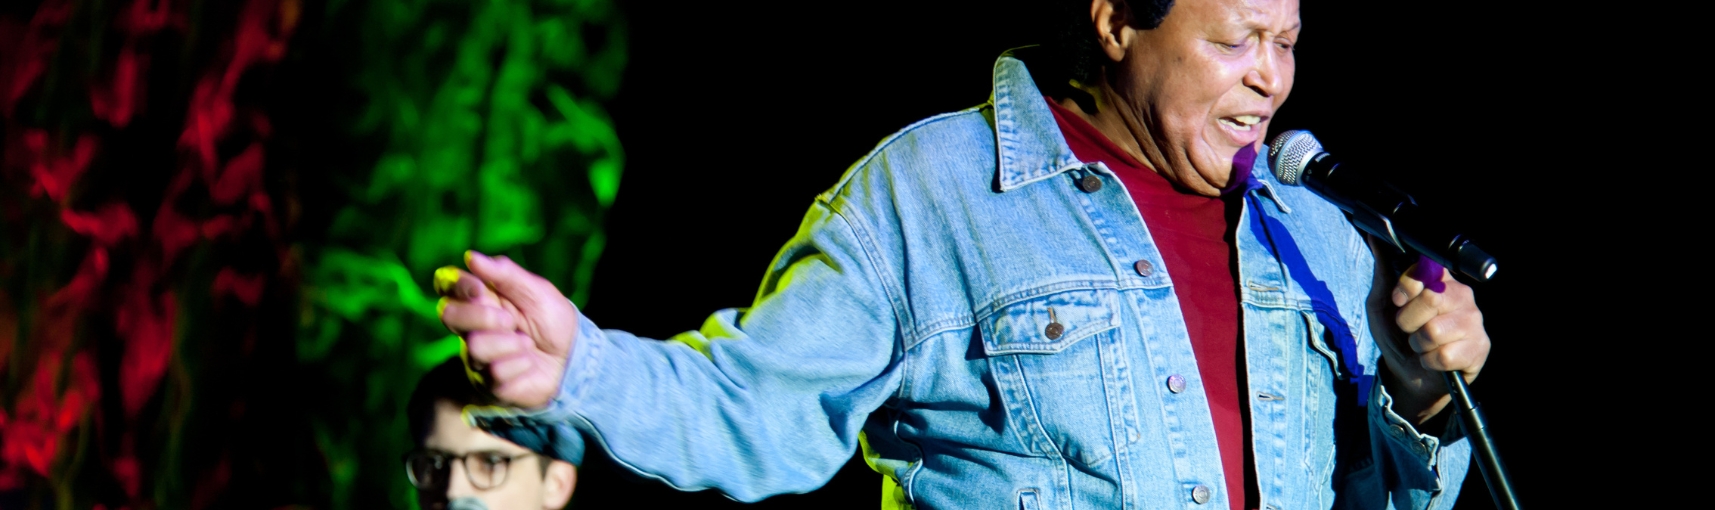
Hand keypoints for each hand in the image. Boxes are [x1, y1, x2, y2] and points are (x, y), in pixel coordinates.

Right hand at [435, 251, 577, 409]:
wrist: (575, 358)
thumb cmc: (554, 321)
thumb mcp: (537, 291)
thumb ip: (506, 274)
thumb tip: (471, 257)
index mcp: (481, 298)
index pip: (447, 284)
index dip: (456, 285)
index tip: (480, 289)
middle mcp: (472, 326)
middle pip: (448, 314)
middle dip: (481, 316)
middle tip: (510, 321)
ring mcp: (477, 355)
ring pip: (475, 347)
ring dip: (510, 343)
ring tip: (528, 343)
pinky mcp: (488, 382)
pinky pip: (495, 372)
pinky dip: (521, 364)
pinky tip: (529, 363)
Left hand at [1374, 254, 1490, 424]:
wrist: (1408, 375)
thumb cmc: (1397, 337)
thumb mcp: (1382, 305)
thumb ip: (1383, 274)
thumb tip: (1375, 241)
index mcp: (1442, 280)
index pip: (1427, 268)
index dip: (1406, 286)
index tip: (1398, 300)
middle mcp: (1463, 296)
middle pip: (1432, 298)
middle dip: (1408, 320)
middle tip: (1410, 329)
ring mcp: (1474, 322)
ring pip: (1435, 330)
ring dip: (1419, 344)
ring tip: (1423, 346)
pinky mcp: (1479, 349)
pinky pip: (1444, 355)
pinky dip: (1430, 361)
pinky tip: (1435, 360)